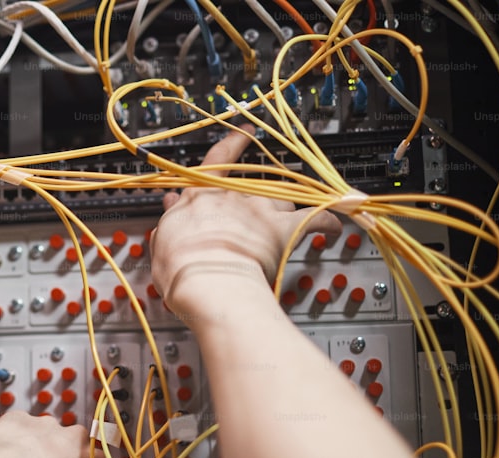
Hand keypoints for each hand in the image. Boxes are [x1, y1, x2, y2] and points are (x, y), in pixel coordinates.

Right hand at [150, 126, 340, 318]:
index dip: (233, 143)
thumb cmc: (182, 268)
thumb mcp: (164, 241)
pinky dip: (327, 221)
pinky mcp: (285, 230)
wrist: (210, 283)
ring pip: (281, 198)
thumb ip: (171, 220)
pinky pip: (315, 219)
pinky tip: (334, 227)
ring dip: (283, 208)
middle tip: (256, 209)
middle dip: (255, 195)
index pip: (219, 158)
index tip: (244, 132)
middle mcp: (234, 196)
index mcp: (202, 195)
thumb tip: (172, 205)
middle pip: (253, 185)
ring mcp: (262, 211)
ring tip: (282, 222)